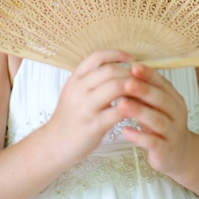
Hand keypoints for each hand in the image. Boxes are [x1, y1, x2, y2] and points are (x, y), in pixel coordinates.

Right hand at [45, 50, 133, 167]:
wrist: (55, 143)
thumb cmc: (70, 116)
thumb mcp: (75, 92)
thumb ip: (92, 79)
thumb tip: (120, 67)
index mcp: (75, 79)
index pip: (97, 57)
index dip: (117, 54)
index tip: (132, 59)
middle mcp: (78, 90)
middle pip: (110, 70)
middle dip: (130, 72)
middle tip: (143, 78)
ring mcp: (85, 107)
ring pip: (116, 87)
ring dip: (133, 88)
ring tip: (143, 92)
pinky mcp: (94, 125)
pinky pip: (118, 111)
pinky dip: (132, 107)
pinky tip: (139, 109)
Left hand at [119, 63, 192, 179]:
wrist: (177, 155)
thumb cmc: (160, 125)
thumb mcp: (155, 106)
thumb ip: (144, 92)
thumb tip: (124, 73)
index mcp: (174, 99)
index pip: (162, 83)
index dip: (148, 75)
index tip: (132, 66)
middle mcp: (177, 114)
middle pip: (161, 100)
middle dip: (144, 90)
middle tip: (126, 83)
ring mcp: (173, 133)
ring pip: (157, 120)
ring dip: (139, 111)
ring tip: (121, 105)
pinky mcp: (166, 151)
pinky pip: (153, 142)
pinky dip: (139, 136)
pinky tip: (125, 131)